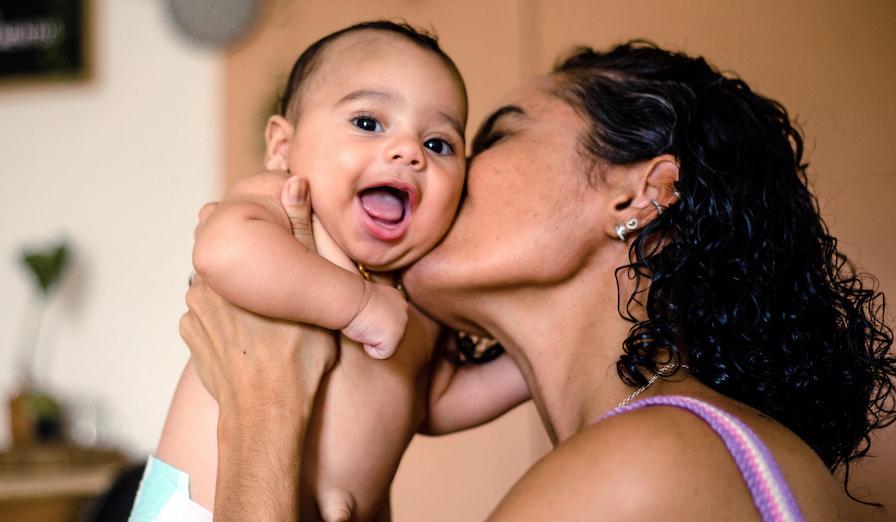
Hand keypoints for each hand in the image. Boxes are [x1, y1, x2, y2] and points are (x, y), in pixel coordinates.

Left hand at [182, 173, 335, 407]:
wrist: (268, 408)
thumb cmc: (298, 350)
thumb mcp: (311, 285)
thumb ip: (301, 232)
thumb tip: (294, 181)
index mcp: (230, 266)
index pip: (230, 230)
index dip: (250, 238)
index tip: (266, 246)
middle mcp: (204, 284)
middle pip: (224, 263)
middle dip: (242, 269)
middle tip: (272, 288)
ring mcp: (194, 316)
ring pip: (214, 293)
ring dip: (231, 299)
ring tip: (262, 319)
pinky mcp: (192, 343)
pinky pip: (206, 324)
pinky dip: (223, 327)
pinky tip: (248, 339)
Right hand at [342, 280, 408, 358]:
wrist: (350, 299)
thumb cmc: (352, 298)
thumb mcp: (371, 300)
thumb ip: (379, 309)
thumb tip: (376, 323)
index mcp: (398, 300)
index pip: (391, 321)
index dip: (376, 322)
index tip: (365, 315)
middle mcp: (404, 312)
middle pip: (391, 334)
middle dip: (377, 332)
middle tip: (364, 322)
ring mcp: (401, 327)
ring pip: (387, 344)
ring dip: (373, 339)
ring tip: (364, 326)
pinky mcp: (393, 339)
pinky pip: (382, 353)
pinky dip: (370, 349)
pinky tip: (364, 334)